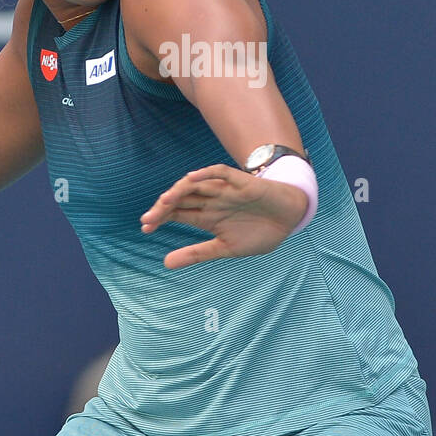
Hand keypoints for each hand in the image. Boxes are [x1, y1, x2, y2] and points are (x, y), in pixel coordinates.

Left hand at [139, 163, 307, 268]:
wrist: (290, 219)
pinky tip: (191, 178)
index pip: (177, 213)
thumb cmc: (259, 232)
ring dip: (178, 191)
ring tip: (164, 202)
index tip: (145, 229)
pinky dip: (206, 174)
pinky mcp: (241, 183)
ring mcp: (225, 191)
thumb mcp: (224, 248)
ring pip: (196, 185)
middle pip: (181, 198)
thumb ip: (196, 253)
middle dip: (163, 208)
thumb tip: (165, 263)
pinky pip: (220, 173)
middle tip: (148, 220)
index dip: (160, 218)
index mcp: (206, 216)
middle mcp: (211, 201)